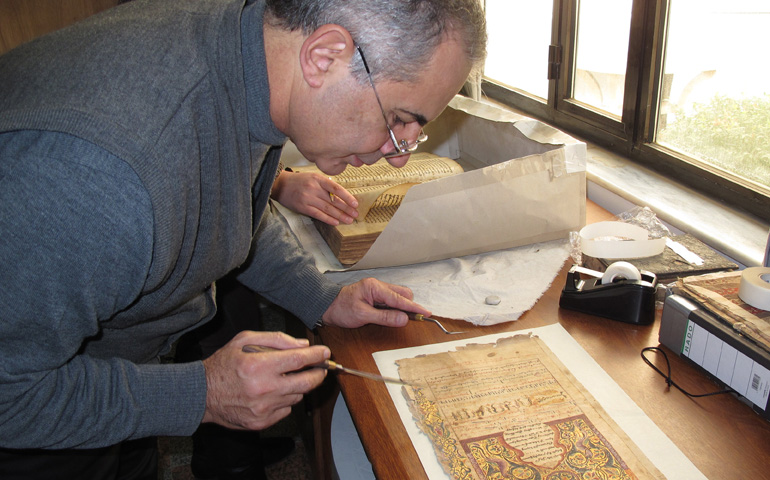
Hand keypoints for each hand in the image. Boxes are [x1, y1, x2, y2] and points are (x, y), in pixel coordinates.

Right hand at [201, 331, 329, 429]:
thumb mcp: (244, 340)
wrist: (202, 394)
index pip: (299, 359)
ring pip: (297, 396)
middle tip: (321, 367)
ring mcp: (263, 408)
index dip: (316, 355)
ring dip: (298, 386)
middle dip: (319, 373)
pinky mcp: (262, 422)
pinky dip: (285, 400)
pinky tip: (273, 392)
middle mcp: (264, 389)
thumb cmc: (223, 364)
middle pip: (307, 382)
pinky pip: (286, 410)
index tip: (325, 352)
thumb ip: (276, 339)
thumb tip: (303, 344)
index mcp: (259, 366)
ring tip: (286, 378)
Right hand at [271, 171, 358, 225]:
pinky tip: (336, 222)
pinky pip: (318, 215)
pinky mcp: (303, 207)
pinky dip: (328, 219)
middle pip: (333, 200)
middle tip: (355, 214)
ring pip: (327, 209)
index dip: (347, 197)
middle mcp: (314, 188)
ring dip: (340, 215)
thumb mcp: (313, 177)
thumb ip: (326, 185)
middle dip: (346, 208)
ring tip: (349, 220)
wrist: (280, 185)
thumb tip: (340, 195)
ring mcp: (308, 198)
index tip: (355, 203)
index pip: (336, 189)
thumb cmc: (299, 181)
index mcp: (318, 179)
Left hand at [321, 278, 431, 327]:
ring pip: (398, 296)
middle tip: (410, 319)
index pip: (399, 298)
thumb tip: (404, 319)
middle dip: (408, 306)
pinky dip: (394, 307)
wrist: (326, 306)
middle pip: (403, 293)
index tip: (426, 313)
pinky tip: (389, 315)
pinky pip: (391, 299)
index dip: (414, 307)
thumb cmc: (341, 309)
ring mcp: (377, 289)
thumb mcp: (363, 316)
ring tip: (395, 319)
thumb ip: (385, 317)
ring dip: (401, 307)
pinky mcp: (375, 295)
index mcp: (374, 287)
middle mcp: (378, 285)